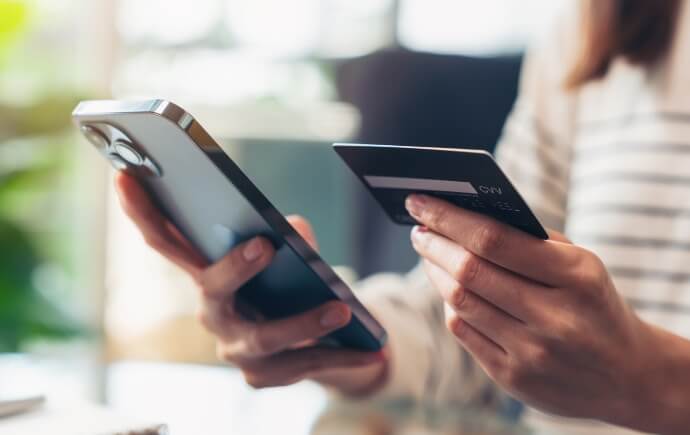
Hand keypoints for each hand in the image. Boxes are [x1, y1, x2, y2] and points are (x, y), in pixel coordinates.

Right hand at [114, 172, 387, 395]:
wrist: (313, 338)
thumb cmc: (289, 284)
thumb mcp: (290, 254)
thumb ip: (289, 237)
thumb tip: (294, 230)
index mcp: (207, 273)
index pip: (167, 241)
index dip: (142, 211)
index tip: (126, 175)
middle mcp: (212, 311)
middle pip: (210, 287)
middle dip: (234, 267)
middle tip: (265, 245)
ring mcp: (234, 349)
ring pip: (264, 337)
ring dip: (303, 322)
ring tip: (341, 310)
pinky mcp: (263, 376)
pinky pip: (302, 364)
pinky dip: (340, 355)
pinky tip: (373, 347)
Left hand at [406, 194, 689, 431]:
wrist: (627, 375)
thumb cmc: (593, 304)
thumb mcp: (580, 264)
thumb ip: (529, 241)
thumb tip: (462, 216)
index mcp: (576, 276)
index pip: (494, 239)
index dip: (449, 218)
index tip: (421, 201)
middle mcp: (554, 317)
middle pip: (470, 271)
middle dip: (434, 244)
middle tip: (419, 229)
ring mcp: (532, 352)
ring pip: (460, 302)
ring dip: (435, 272)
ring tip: (429, 253)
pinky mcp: (514, 378)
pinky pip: (463, 332)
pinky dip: (451, 305)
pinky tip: (449, 290)